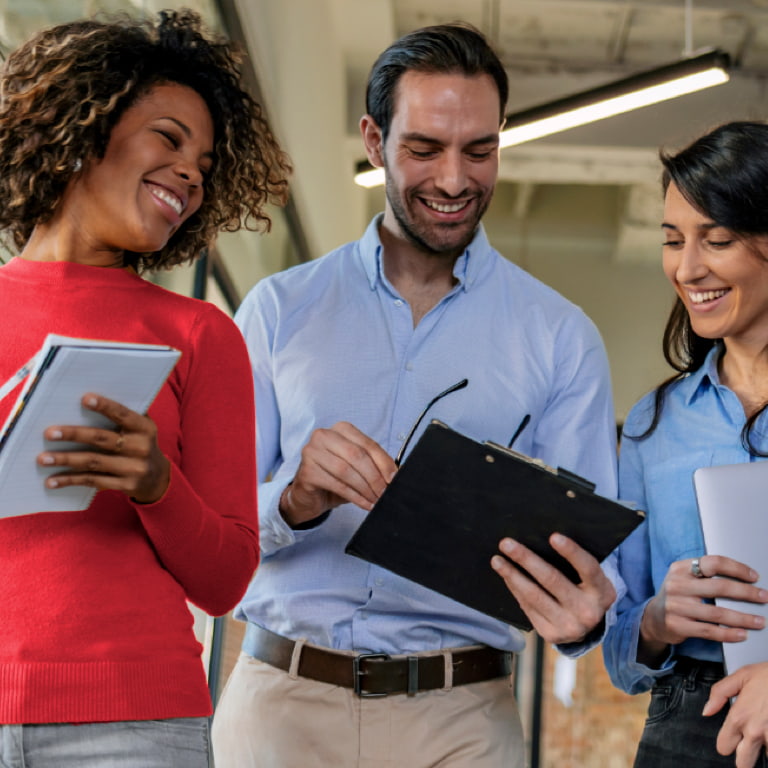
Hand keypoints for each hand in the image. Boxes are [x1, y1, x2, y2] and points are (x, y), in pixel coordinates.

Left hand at [37, 392, 169, 503]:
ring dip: (66, 460)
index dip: (105, 406)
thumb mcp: (141, 429)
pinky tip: (52, 480)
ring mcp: (133, 468)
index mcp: (145, 428)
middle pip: (103, 439)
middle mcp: (141, 447)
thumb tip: (88, 402)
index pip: (123, 415)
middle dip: (74, 435)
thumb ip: (123, 417)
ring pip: (94, 462)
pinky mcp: (125, 485)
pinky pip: (93, 481)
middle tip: (49, 433)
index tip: (84, 399)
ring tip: (43, 458)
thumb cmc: (140, 444)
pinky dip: (71, 480)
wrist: (158, 478)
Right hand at [279, 421, 395, 526]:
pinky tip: (364, 503)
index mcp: (340, 429)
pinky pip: (336, 484)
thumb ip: (373, 464)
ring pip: (346, 470)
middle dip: (375, 477)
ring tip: (376, 499)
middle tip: (385, 492)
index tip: (394, 478)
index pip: (368, 444)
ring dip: (365, 488)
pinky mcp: (307, 471)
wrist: (310, 495)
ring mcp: (312, 452)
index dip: (384, 462)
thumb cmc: (335, 478)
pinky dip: (355, 496)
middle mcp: (323, 436)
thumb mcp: (357, 467)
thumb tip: (395, 474)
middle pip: (357, 455)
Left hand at [490, 533, 615, 643]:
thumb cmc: (585, 589)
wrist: (588, 627)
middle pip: (553, 580)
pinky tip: (506, 575)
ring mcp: (569, 626)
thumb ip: (576, 563)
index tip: (552, 536)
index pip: (588, 568)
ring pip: (534, 596)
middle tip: (507, 543)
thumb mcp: (591, 578)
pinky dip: (515, 588)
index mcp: (602, 592)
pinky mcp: (551, 635)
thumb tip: (540, 538)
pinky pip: (528, 606)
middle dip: (526, 559)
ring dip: (512, 575)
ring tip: (497, 560)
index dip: (571, 552)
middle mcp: (588, 612)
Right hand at [639, 555, 766, 664]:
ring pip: (717, 612)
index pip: (713, 563)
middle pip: (719, 587)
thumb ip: (705, 575)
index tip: (754, 577)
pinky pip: (709, 630)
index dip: (736, 568)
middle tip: (764, 597)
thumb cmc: (678, 596)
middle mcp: (677, 585)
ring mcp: (676, 606)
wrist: (653, 618)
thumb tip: (744, 578)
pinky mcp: (678, 625)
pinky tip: (742, 634)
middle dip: (746, 593)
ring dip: (743, 618)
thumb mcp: (684, 578)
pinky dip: (728, 633)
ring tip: (760, 621)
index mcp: (680, 568)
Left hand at [703, 662, 767, 767]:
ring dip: (765, 749)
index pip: (724, 747)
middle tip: (748, 745)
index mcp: (739, 717)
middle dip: (744, 757)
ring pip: (764, 759)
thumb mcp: (741, 676)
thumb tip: (707, 711)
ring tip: (765, 731)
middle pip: (743, 764)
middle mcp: (755, 732)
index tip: (732, 738)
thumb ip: (719, 693)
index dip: (727, 743)